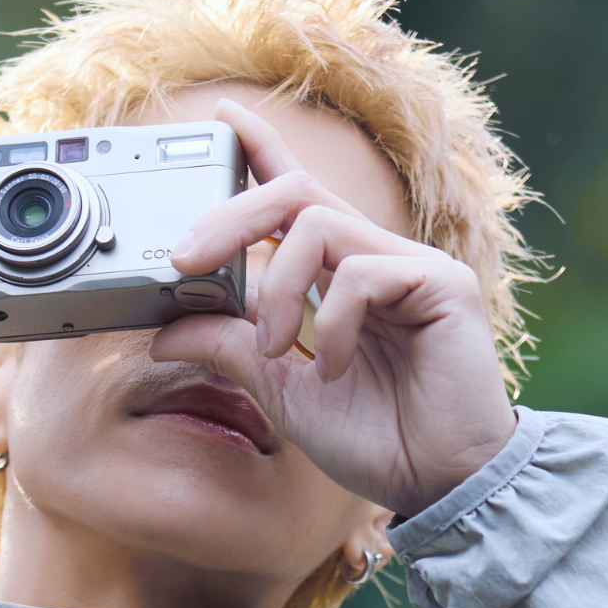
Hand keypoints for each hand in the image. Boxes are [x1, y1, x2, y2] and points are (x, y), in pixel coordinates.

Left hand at [155, 98, 516, 521]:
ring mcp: (409, 266)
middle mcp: (373, 258)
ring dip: (279, 288)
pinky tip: (338, 369)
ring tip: (281, 348)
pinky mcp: (441, 283)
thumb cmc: (378, 441)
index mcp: (339, 277)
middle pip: (295, 193)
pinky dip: (335, 322)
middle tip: (185, 261)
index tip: (221, 122)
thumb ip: (232, 351)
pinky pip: (363, 272)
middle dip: (231, 216)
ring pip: (318, 223)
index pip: (296, 197)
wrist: (442, 485)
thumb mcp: (284, 392)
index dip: (261, 151)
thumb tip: (165, 331)